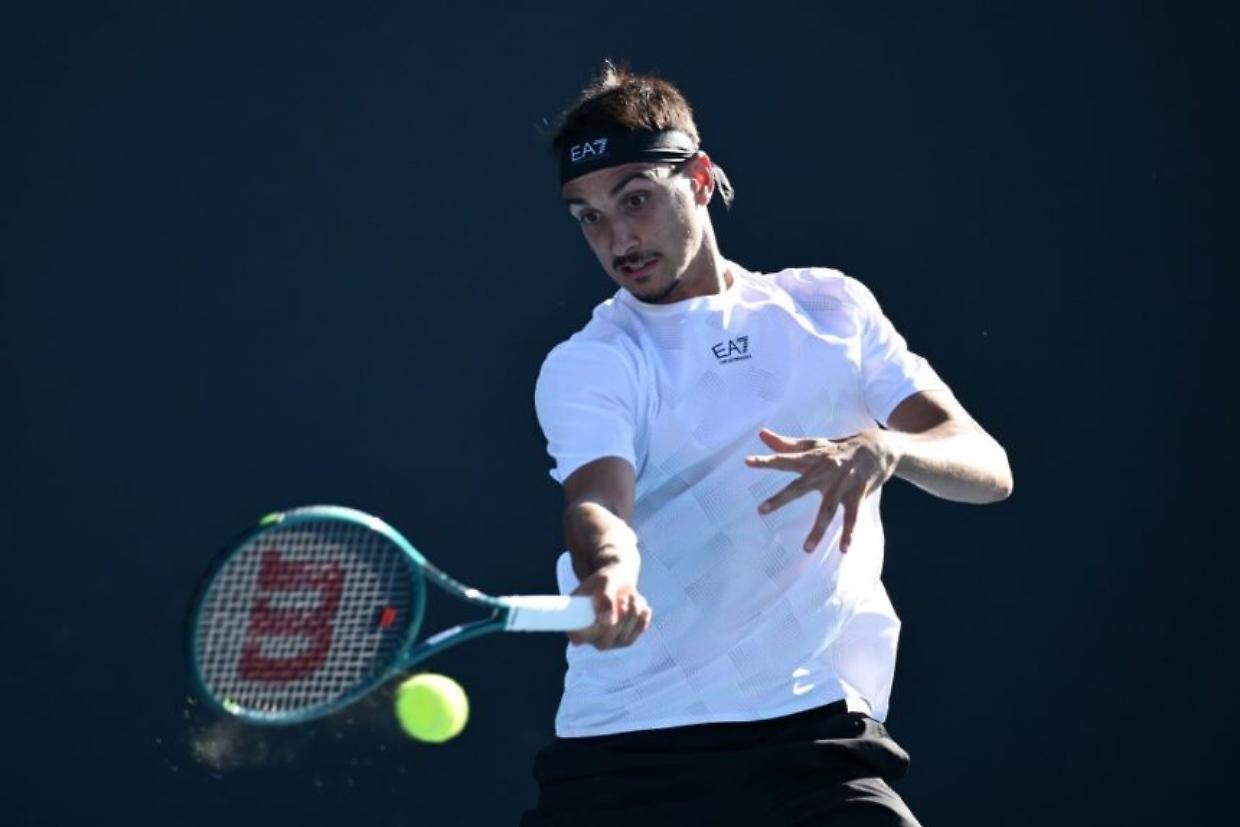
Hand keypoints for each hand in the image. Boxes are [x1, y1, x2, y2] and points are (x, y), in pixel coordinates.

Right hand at [567, 564, 651, 649]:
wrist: (619, 580)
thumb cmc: (605, 580)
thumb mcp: (603, 582)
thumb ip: (604, 598)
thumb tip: (606, 622)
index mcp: (576, 623)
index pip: (577, 637)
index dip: (589, 630)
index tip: (603, 613)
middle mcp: (591, 637)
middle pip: (603, 643)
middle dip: (617, 621)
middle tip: (623, 600)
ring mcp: (609, 641)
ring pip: (624, 638)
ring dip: (632, 614)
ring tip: (631, 596)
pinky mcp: (626, 639)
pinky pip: (638, 632)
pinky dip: (642, 616)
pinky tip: (641, 605)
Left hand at [744, 427, 899, 552]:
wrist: (878, 447)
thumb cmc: (840, 447)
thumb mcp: (815, 444)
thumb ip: (787, 444)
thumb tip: (761, 434)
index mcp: (812, 458)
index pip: (786, 459)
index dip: (767, 460)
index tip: (747, 462)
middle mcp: (825, 471)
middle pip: (800, 487)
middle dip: (780, 498)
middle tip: (761, 511)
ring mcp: (842, 484)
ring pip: (827, 510)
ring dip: (817, 530)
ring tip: (806, 549)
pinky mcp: (857, 494)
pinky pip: (852, 517)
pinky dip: (849, 533)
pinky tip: (844, 549)